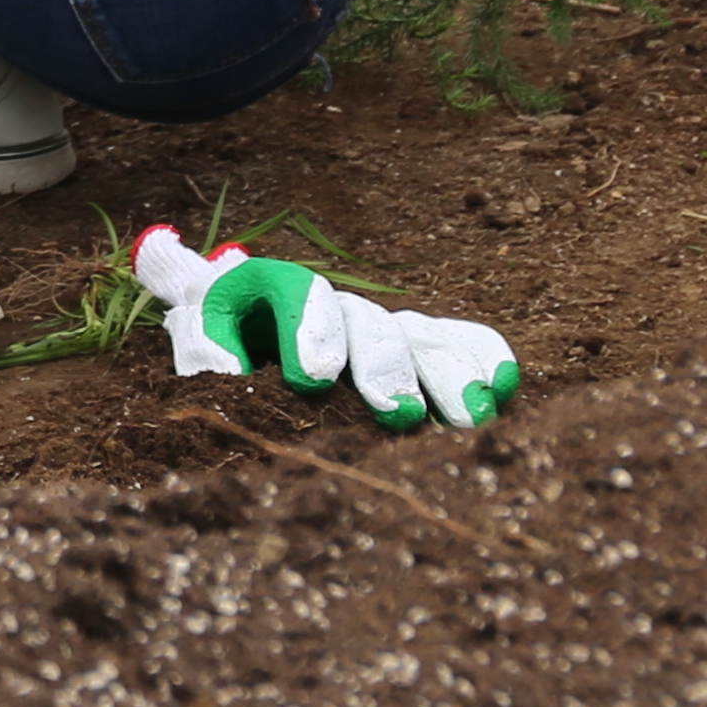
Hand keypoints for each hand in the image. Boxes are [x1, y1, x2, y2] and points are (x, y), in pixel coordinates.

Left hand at [132, 226, 517, 431]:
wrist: (246, 332)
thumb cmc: (220, 339)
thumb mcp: (201, 334)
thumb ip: (206, 343)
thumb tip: (224, 364)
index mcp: (273, 288)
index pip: (293, 292)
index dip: (307, 329)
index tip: (310, 380)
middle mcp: (338, 304)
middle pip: (367, 323)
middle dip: (384, 368)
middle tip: (395, 413)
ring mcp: (386, 325)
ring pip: (422, 338)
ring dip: (449, 376)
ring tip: (471, 418)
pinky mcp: (421, 350)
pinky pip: (462, 342)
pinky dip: (485, 358)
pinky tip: (506, 386)